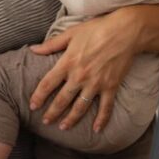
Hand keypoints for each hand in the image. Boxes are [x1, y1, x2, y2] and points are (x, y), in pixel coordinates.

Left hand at [28, 8, 139, 131]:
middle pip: (62, 99)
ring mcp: (96, 83)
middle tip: (46, 122)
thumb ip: (51, 44)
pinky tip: (96, 130)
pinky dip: (101, 119)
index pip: (48, 83)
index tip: (33, 106)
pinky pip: (105, 107)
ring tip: (63, 127)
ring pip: (80, 107)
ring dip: (71, 119)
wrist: (125, 32)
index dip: (39, 96)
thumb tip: (33, 49)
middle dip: (52, 113)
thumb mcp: (71, 33)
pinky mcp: (111, 86)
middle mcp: (80, 76)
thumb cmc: (97, 29)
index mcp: (67, 62)